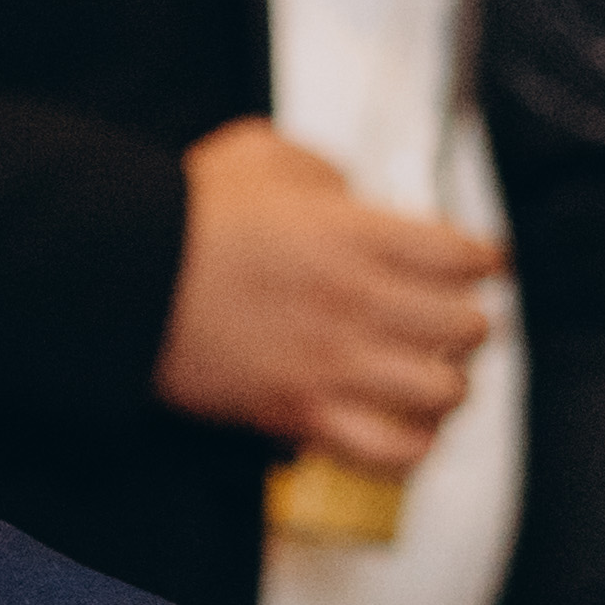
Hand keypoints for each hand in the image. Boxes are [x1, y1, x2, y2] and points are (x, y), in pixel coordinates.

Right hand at [153, 120, 501, 473]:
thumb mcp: (259, 154)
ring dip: (442, 383)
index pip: (467, 257)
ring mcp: (336, 364)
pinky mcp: (303, 413)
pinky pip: (393, 450)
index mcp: (358, 234)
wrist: (123, 277)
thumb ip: (322, 170)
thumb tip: (347, 193)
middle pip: (468, 327)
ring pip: (445, 392)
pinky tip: (399, 425)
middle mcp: (362, 302)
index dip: (482, 260)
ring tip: (426, 375)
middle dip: (462, 321)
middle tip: (444, 318)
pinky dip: (408, 444)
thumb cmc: (184, 216)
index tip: (481, 264)